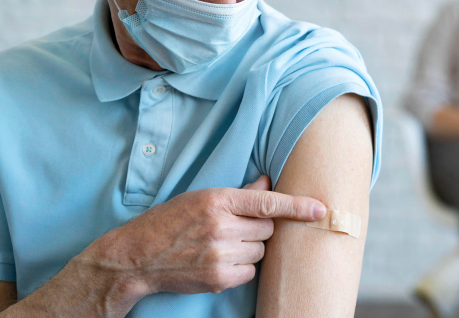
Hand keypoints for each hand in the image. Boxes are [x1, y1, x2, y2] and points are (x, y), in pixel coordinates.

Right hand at [80, 175, 326, 301]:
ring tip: (223, 245)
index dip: (298, 206)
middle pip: (268, 229)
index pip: (267, 202)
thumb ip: (239, 193)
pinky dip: (242, 268)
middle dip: (259, 229)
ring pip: (261, 251)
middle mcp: (220, 226)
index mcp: (217, 200)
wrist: (138, 256)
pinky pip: (251, 272)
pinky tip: (220, 261)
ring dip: (251, 249)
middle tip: (235, 229)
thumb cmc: (170, 221)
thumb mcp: (202, 197)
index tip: (320, 209)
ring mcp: (220, 254)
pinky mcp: (219, 278)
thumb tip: (268, 182)